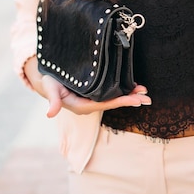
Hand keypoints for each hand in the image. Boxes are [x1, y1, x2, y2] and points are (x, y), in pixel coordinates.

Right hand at [24, 57, 150, 117]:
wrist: (47, 80)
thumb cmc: (49, 83)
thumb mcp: (50, 89)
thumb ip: (52, 100)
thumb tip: (50, 114)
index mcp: (82, 106)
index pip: (105, 105)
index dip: (121, 102)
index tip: (136, 100)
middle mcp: (90, 104)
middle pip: (114, 102)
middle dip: (131, 100)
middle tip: (147, 98)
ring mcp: (94, 98)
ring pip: (115, 97)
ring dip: (130, 95)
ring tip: (144, 91)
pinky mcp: (95, 91)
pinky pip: (112, 91)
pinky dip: (123, 88)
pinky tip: (134, 85)